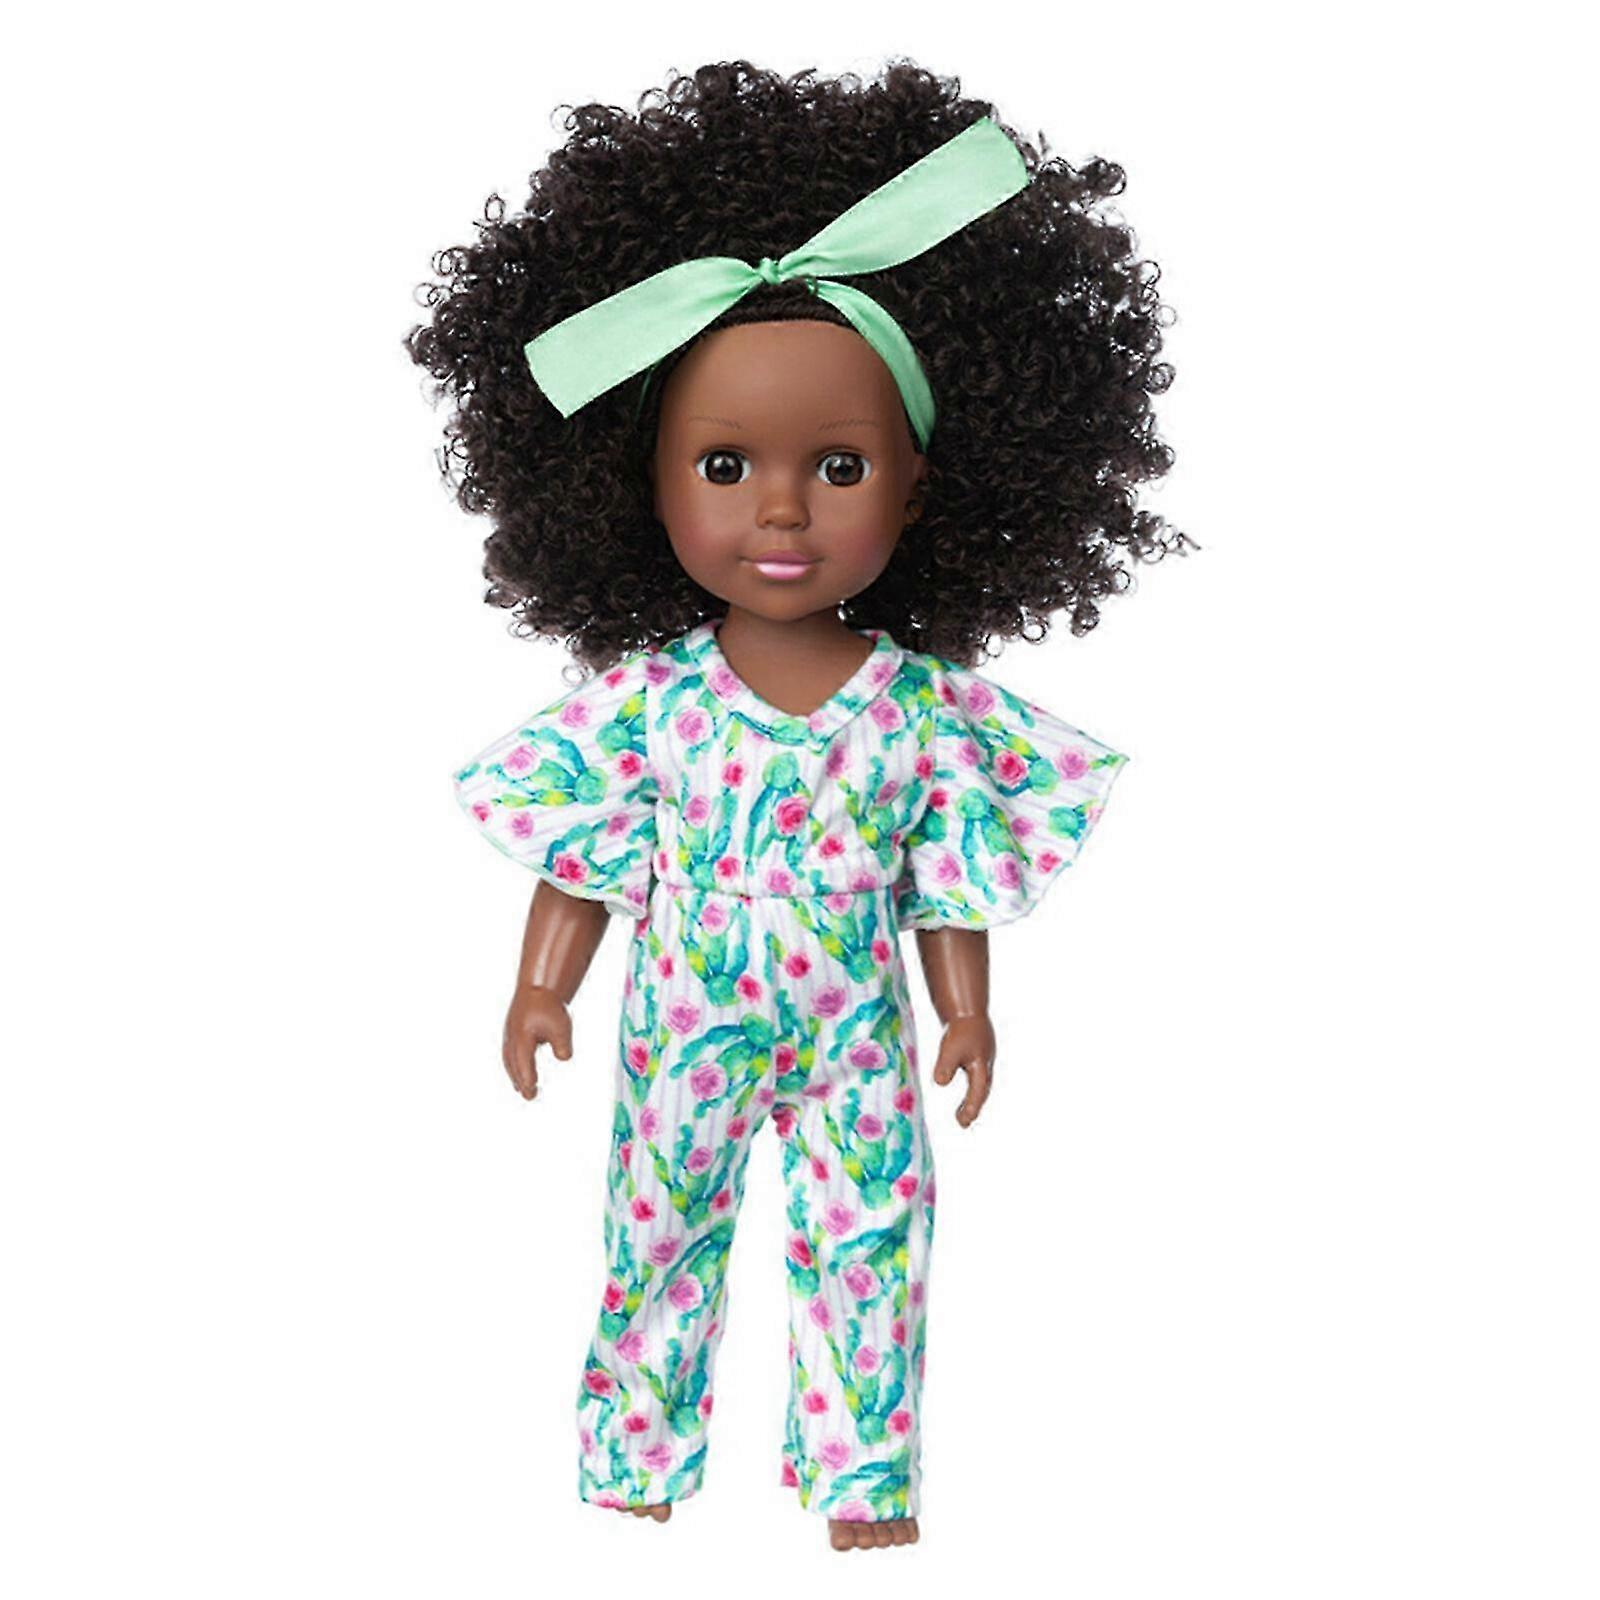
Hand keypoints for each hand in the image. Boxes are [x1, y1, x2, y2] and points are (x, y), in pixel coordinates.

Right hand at [502, 985, 572, 1100]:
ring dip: (515, 1074)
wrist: (537, 986)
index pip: (524, 1065)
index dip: (527, 1080)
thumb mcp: (561, 1026)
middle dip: (521, 1081)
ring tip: (521, 1088)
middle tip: (529, 1096)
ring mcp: (510, 1035)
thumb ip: (563, 1045)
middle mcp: (512, 1039)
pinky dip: (514, 1064)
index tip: (531, 1092)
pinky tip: (520, 1070)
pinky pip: (510, 1053)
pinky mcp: (512, 1032)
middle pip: (514, 1066)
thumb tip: (563, 1059)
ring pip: (510, 1060)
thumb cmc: (548, 1005)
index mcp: (521, 1038)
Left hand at [931, 1013, 996, 1126]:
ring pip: (980, 1083)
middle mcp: (984, 1065)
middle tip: (963, 1123)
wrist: (967, 1008)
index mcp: (981, 1067)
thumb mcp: (950, 1048)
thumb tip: (940, 1083)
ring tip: (962, 1113)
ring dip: (973, 1098)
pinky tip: (964, 1086)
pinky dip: (971, 1086)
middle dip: (973, 1107)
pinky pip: (976, 1075)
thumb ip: (946, 1066)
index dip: (970, 1108)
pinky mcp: (977, 1051)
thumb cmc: (961, 1029)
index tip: (962, 1122)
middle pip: (982, 1091)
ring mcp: (982, 1057)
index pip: (977, 1093)